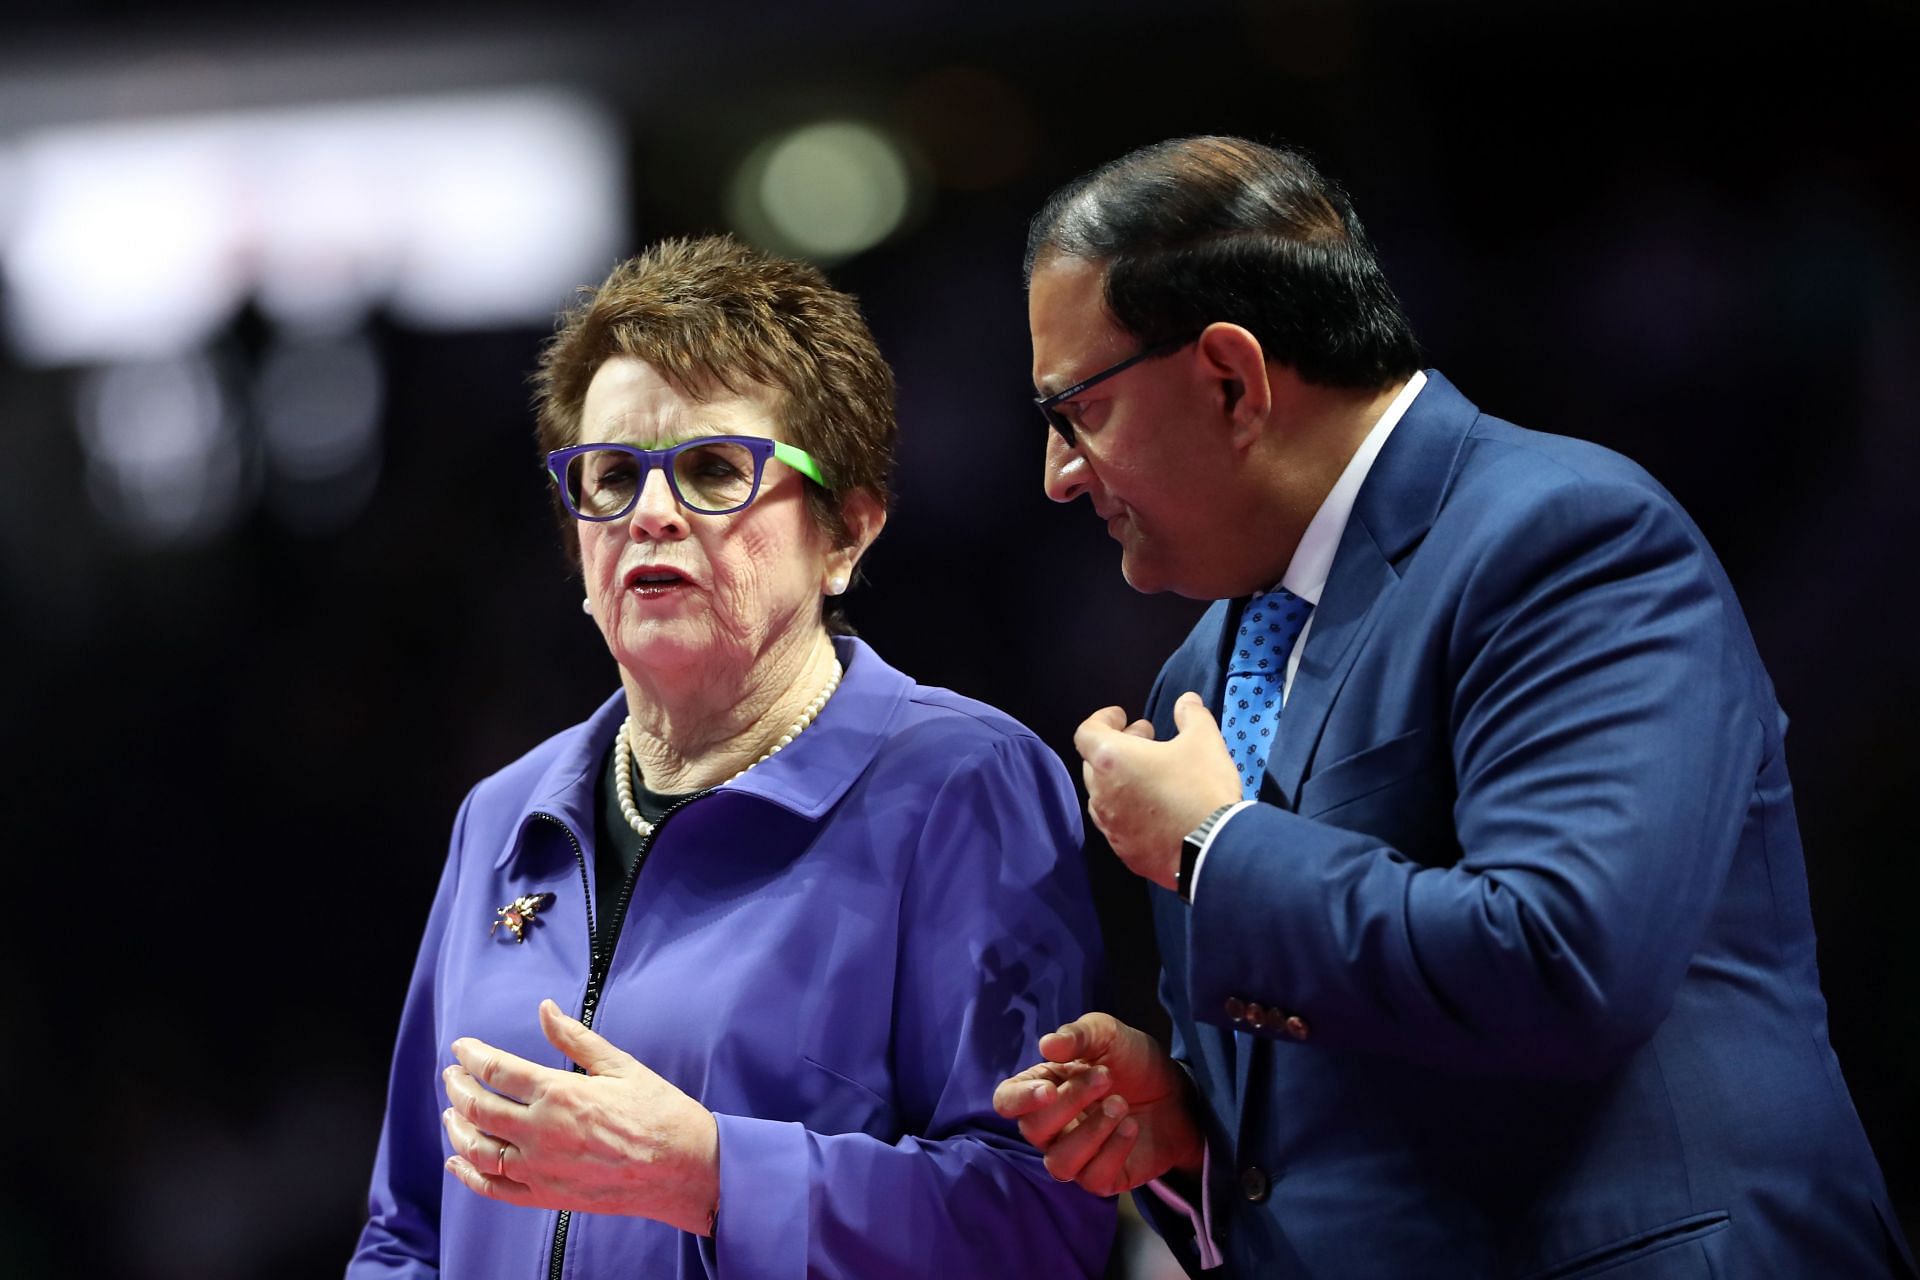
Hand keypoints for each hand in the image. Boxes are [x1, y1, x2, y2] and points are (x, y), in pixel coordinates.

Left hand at [440, 998, 718, 1234]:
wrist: (682, 1167)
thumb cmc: (658, 1112)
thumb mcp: (620, 1064)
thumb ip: (575, 1038)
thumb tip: (545, 1009)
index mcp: (559, 1093)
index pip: (498, 1070)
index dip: (472, 1056)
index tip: (461, 1048)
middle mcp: (541, 1132)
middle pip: (478, 1108)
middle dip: (457, 1087)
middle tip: (452, 1075)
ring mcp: (540, 1168)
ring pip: (477, 1150)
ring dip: (456, 1128)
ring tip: (451, 1113)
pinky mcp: (547, 1196)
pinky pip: (494, 1189)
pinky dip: (468, 1175)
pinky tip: (458, 1162)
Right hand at [993, 1012, 1202, 1195]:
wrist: (1179, 1093)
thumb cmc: (1134, 1062)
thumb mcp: (1109, 1034)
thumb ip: (1078, 1035)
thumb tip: (1046, 1045)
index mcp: (1042, 1088)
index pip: (1007, 1101)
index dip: (1020, 1100)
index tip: (1049, 1090)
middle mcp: (1052, 1127)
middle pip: (1033, 1130)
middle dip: (1070, 1102)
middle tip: (1106, 1078)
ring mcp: (1075, 1156)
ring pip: (1059, 1162)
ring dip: (1092, 1132)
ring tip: (1121, 1104)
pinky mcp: (1101, 1178)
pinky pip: (1091, 1178)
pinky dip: (1113, 1150)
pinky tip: (1132, 1127)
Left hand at [1074, 692, 1240, 889]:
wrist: (1214, 849)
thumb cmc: (1202, 788)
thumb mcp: (1204, 741)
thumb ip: (1191, 715)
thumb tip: (1186, 701)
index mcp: (1111, 760)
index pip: (1087, 732)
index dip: (1102, 719)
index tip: (1122, 716)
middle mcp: (1101, 793)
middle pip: (1093, 762)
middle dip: (1116, 746)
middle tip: (1145, 740)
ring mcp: (1110, 826)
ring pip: (1103, 795)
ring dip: (1119, 779)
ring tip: (1149, 774)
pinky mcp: (1124, 851)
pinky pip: (1117, 824)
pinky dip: (1128, 809)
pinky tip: (1154, 809)